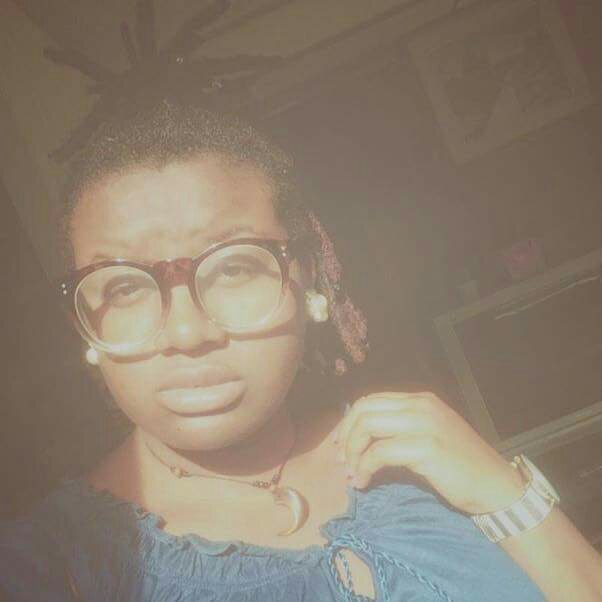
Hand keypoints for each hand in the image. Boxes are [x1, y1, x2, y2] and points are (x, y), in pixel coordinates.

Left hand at [333, 392, 525, 514]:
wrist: (495, 484)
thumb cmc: (461, 465)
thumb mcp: (430, 434)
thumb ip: (402, 426)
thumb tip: (363, 435)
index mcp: (420, 399)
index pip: (371, 399)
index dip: (349, 421)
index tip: (340, 444)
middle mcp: (420, 405)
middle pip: (364, 409)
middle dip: (345, 435)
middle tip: (341, 460)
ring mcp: (424, 424)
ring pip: (367, 426)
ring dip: (352, 452)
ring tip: (351, 474)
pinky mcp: (426, 447)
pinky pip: (379, 453)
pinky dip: (364, 468)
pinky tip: (364, 482)